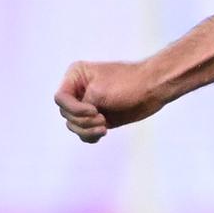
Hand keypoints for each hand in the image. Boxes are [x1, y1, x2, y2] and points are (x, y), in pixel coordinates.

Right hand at [54, 60, 168, 143]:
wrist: (152, 89)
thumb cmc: (128, 84)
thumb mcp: (99, 93)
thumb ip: (81, 106)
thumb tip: (74, 121)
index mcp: (76, 76)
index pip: (60, 98)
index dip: (74, 109)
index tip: (94, 111)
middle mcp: (78, 90)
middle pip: (66, 114)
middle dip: (83, 120)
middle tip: (102, 119)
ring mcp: (88, 105)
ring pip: (74, 125)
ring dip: (87, 130)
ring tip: (104, 127)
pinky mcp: (98, 118)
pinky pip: (84, 133)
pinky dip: (90, 136)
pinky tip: (103, 132)